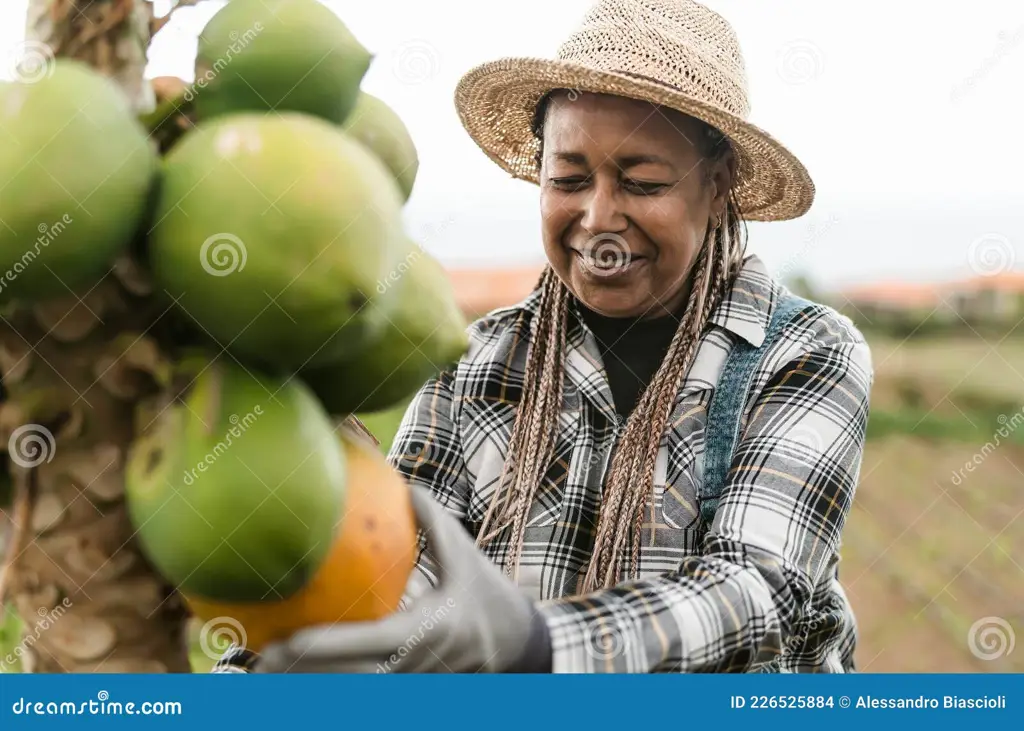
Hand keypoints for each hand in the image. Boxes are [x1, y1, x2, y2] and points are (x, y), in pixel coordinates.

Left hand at [254, 486, 551, 672]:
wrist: (518, 646)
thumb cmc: (488, 596)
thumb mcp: (465, 556)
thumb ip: (434, 522)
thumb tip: (402, 484)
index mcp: (423, 632)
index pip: (365, 645)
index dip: (323, 647)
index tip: (284, 643)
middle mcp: (410, 665)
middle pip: (345, 681)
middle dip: (299, 678)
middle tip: (256, 662)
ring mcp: (406, 683)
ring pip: (349, 691)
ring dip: (308, 686)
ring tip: (261, 674)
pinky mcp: (404, 688)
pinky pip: (360, 690)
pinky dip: (329, 684)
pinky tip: (296, 677)